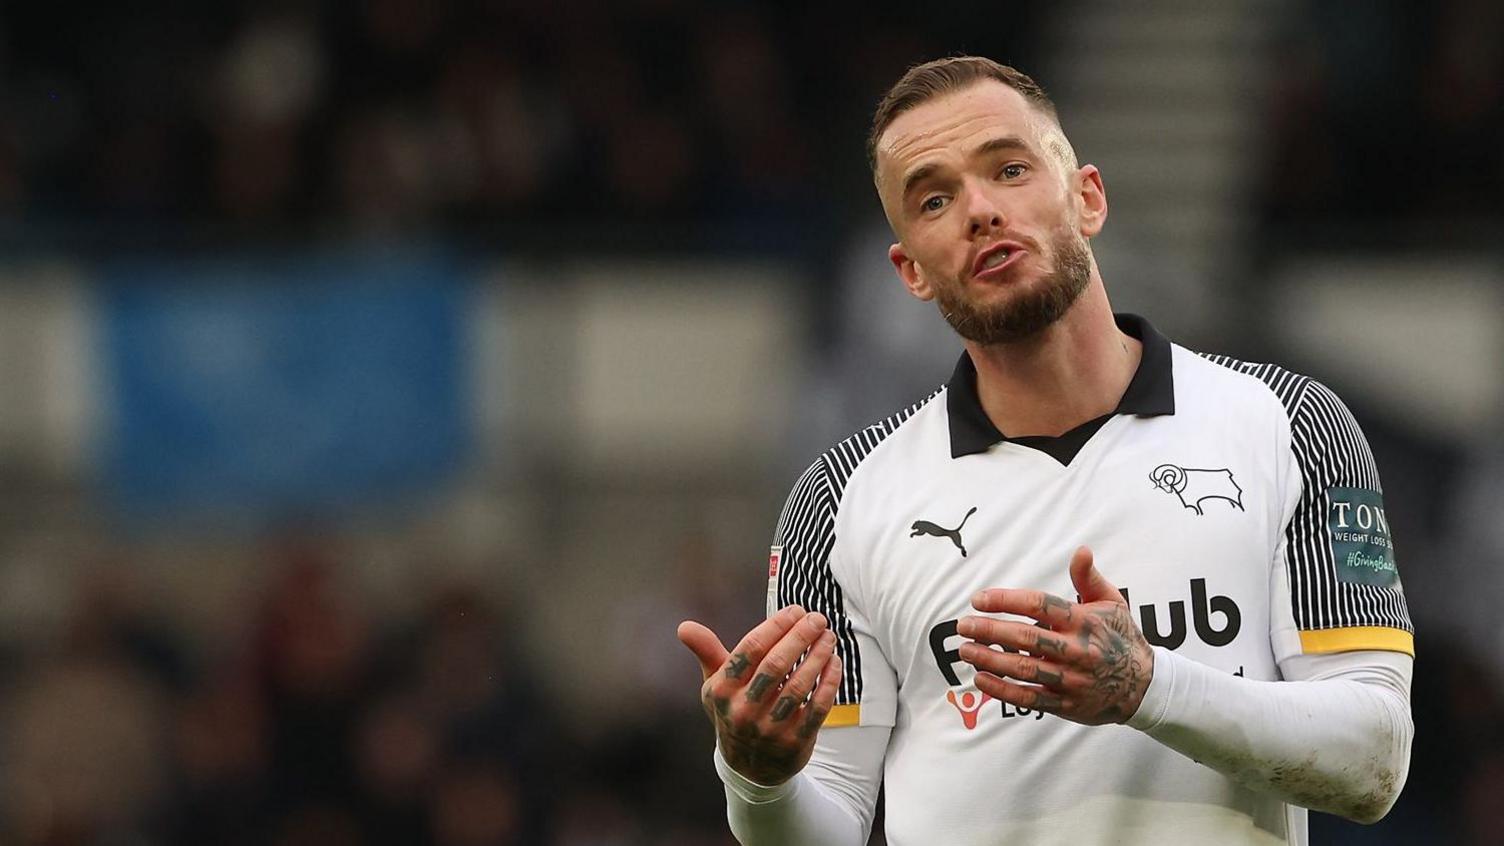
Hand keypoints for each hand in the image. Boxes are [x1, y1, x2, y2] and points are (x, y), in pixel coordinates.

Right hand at [677, 605, 842, 784]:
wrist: (748, 768)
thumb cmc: (733, 711)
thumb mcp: (715, 686)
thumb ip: (706, 652)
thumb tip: (684, 627)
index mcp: (722, 691)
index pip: (750, 649)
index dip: (775, 626)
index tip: (795, 611)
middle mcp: (743, 711)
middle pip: (776, 665)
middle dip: (800, 636)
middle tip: (817, 618)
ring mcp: (770, 729)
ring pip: (799, 685)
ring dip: (817, 656)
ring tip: (828, 636)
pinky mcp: (795, 742)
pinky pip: (817, 708)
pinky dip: (829, 682)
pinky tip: (834, 662)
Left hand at [957, 546, 1151, 724]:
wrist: (1144, 686)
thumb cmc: (1120, 637)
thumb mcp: (1112, 603)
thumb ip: (1089, 578)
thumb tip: (1081, 550)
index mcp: (1084, 621)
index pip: (1040, 605)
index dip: (1006, 600)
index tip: (979, 599)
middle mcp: (1077, 650)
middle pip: (1026, 638)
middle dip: (990, 631)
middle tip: (963, 625)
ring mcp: (1071, 679)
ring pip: (1024, 669)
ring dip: (990, 660)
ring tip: (965, 650)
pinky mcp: (1066, 704)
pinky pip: (1030, 697)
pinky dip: (1002, 691)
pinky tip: (980, 679)